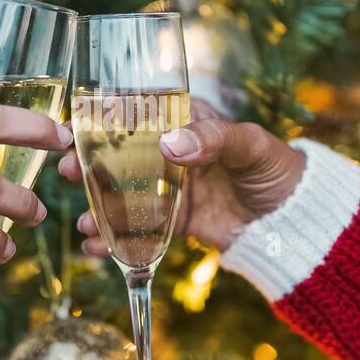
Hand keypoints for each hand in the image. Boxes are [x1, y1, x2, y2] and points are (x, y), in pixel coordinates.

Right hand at [58, 98, 305, 253]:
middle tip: (63, 170)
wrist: (295, 221)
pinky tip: (96, 248)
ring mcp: (168, 187)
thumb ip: (214, 139)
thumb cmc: (276, 169)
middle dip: (85, 163)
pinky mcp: (173, 221)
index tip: (73, 127)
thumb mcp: (250, 145)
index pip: (136, 111)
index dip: (100, 118)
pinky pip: (137, 228)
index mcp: (186, 120)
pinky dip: (114, 239)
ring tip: (82, 222)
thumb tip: (170, 144)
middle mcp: (170, 151)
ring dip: (94, 206)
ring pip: (120, 193)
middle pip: (116, 153)